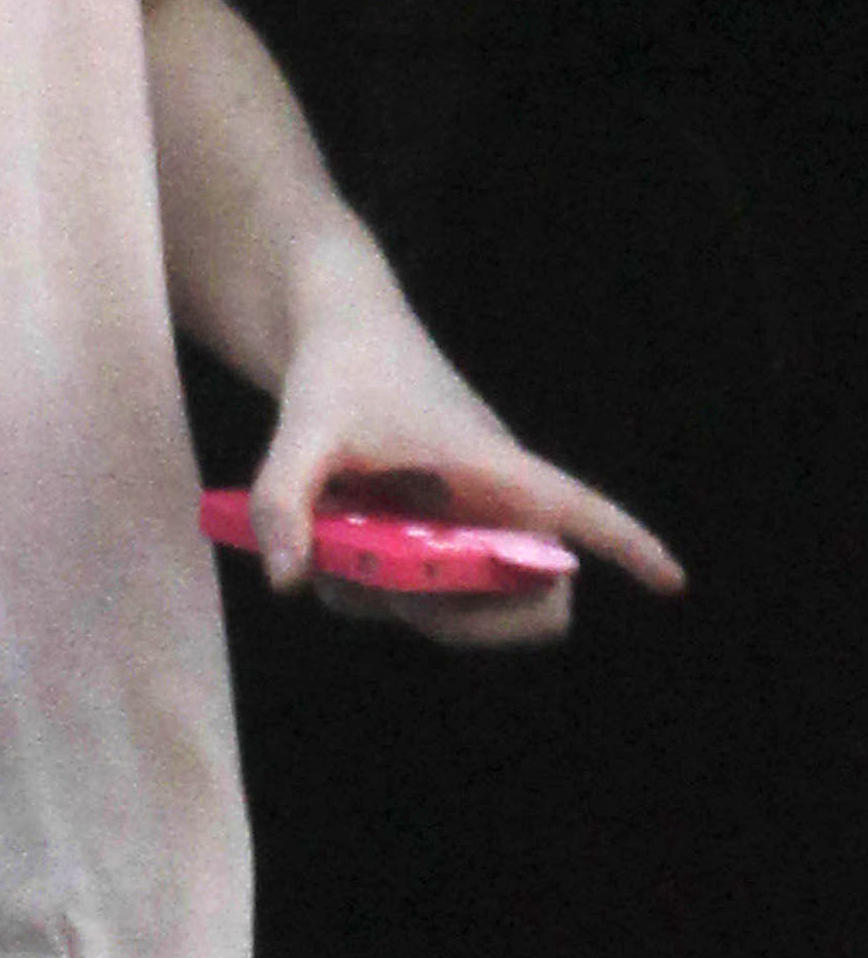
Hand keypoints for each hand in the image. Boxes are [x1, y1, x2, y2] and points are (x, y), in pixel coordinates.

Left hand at [249, 289, 684, 648]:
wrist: (335, 333)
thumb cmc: (338, 370)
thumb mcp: (301, 429)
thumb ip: (286, 499)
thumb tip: (288, 580)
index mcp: (492, 467)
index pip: (581, 508)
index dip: (630, 545)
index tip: (673, 581)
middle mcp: (494, 503)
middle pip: (536, 599)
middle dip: (470, 623)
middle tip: (395, 592)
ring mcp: (466, 524)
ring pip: (473, 610)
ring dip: (407, 611)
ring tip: (336, 562)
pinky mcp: (437, 536)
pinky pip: (433, 598)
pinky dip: (385, 598)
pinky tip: (334, 559)